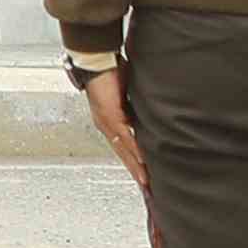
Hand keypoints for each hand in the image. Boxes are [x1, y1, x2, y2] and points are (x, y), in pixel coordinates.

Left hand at [69, 59, 142, 185]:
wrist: (96, 60)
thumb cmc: (111, 72)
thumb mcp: (127, 95)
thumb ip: (136, 108)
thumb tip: (151, 116)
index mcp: (110, 122)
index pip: (124, 147)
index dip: (133, 162)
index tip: (144, 176)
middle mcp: (107, 126)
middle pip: (123, 154)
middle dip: (135, 171)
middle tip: (146, 187)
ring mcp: (107, 122)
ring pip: (123, 149)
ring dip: (136, 166)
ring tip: (146, 181)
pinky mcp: (110, 116)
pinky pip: (124, 136)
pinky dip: (134, 149)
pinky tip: (142, 160)